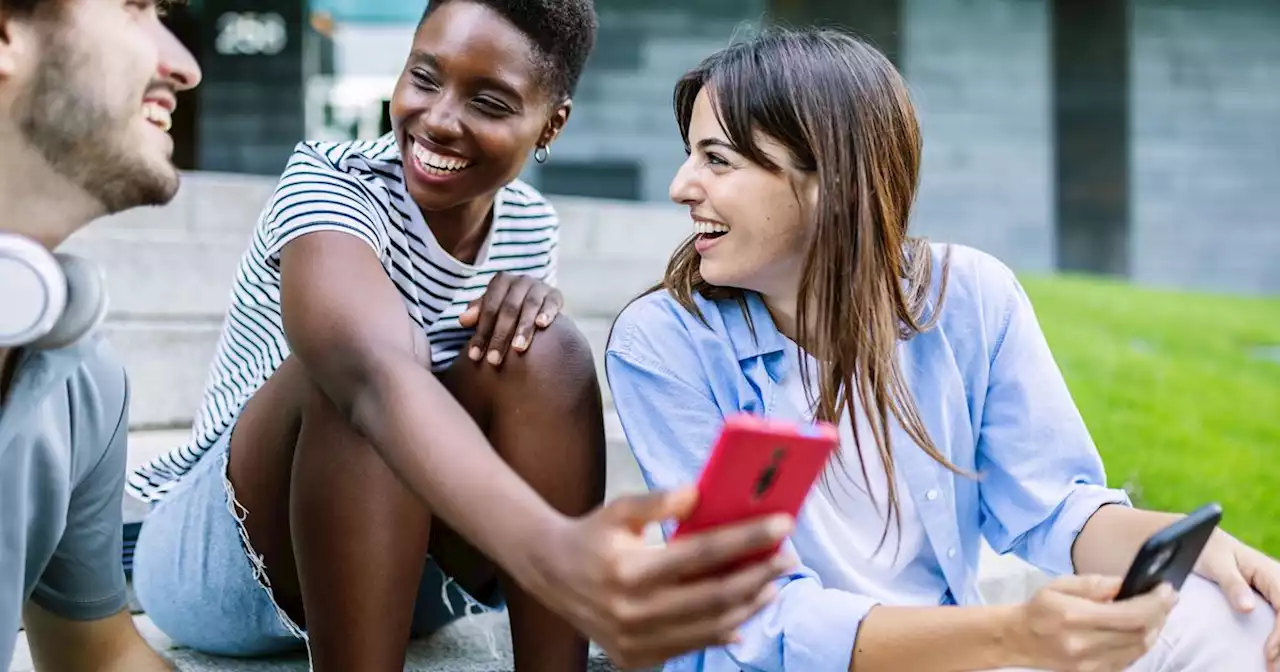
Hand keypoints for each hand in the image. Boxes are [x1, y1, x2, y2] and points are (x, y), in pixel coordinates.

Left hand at [459, 272, 562, 365]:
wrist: (538, 303)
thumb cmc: (507, 310)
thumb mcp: (491, 311)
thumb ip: (477, 315)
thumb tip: (463, 320)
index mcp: (501, 281)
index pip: (489, 308)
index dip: (481, 332)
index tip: (474, 356)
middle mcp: (520, 280)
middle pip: (508, 309)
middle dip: (500, 336)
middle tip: (494, 360)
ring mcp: (539, 286)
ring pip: (530, 306)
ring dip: (523, 328)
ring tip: (518, 349)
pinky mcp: (555, 295)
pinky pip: (551, 303)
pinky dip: (547, 313)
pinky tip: (542, 325)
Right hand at [527, 487, 794, 668]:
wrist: (550, 575)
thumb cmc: (591, 536)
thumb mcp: (619, 509)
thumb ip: (658, 501)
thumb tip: (698, 493)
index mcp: (630, 569)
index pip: (703, 553)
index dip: (747, 538)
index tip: (781, 524)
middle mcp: (633, 611)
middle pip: (716, 595)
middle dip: (760, 575)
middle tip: (788, 557)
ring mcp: (635, 640)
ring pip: (711, 627)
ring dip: (749, 605)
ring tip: (772, 583)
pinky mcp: (636, 657)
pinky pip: (691, 646)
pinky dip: (723, 631)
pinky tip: (743, 611)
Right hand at [1009, 574, 1176, 671]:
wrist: (1018, 639)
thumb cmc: (1040, 608)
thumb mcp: (1061, 584)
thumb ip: (1095, 583)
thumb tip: (1126, 584)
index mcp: (1075, 617)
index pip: (1131, 615)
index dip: (1155, 603)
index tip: (1167, 590)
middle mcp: (1085, 645)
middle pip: (1141, 634)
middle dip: (1160, 614)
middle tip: (1166, 599)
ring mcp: (1091, 664)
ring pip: (1139, 649)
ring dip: (1154, 629)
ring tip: (1155, 612)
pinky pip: (1129, 660)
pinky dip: (1141, 643)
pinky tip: (1140, 629)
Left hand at [1194, 530, 1279, 665]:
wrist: (1204, 540)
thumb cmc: (1208, 549)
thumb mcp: (1216, 563)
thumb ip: (1232, 584)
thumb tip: (1248, 607)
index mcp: (1271, 572)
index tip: (1268, 653)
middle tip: (1272, 668)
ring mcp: (1278, 591)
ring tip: (1273, 667)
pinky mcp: (1273, 599)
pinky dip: (1279, 638)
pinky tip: (1274, 655)